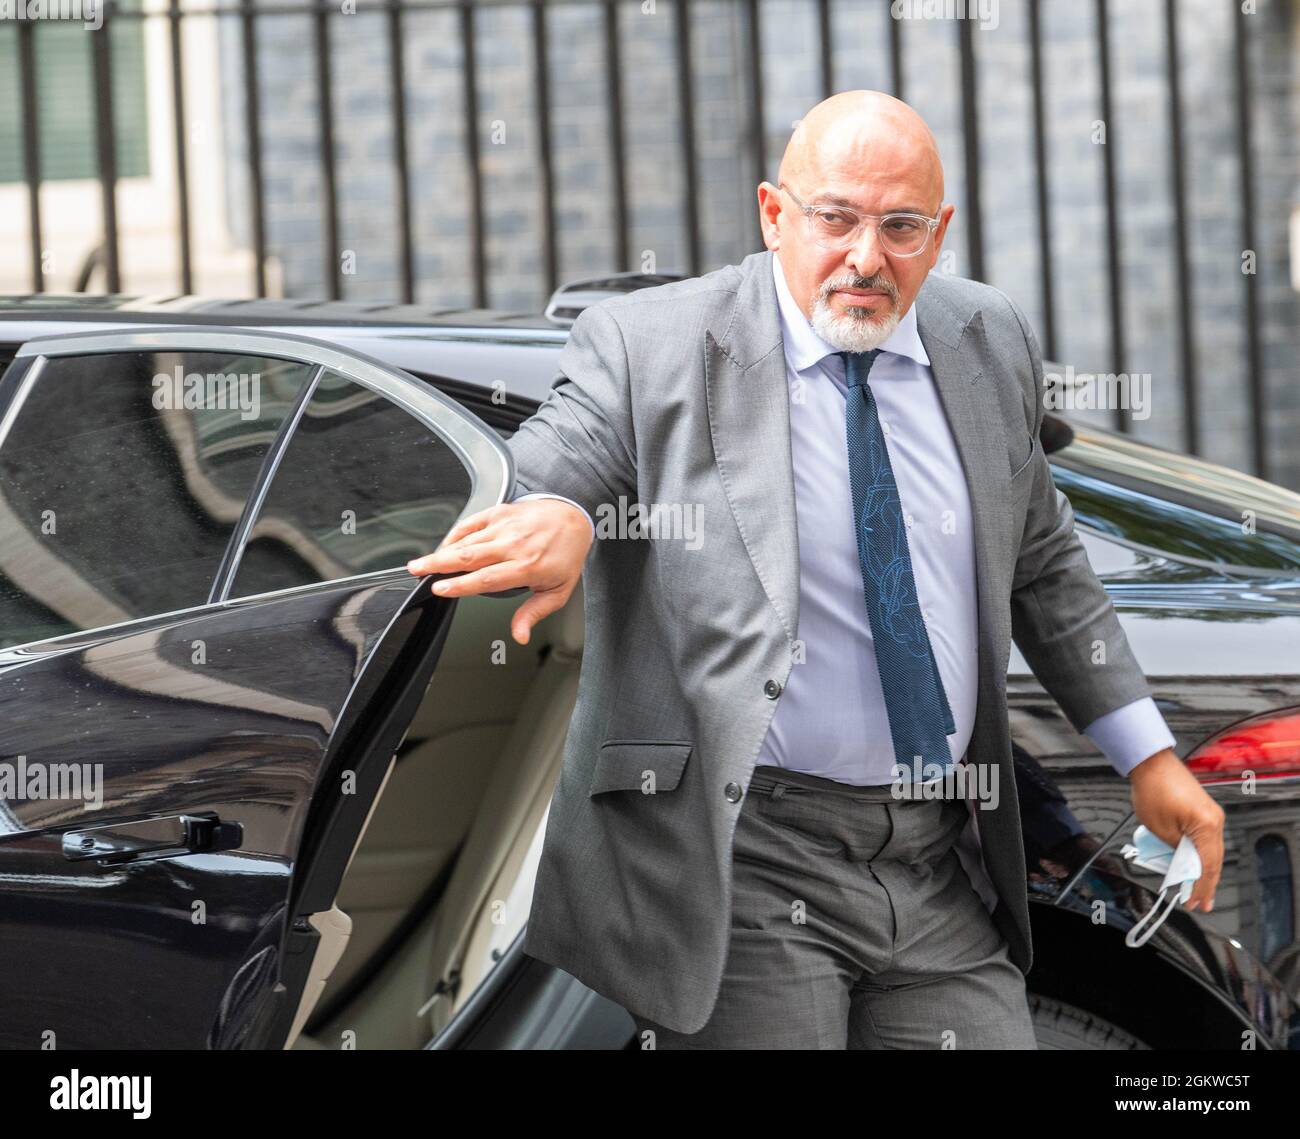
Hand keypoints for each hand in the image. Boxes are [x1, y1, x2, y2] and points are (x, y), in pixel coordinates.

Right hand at [406, 498, 592, 645]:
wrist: (573, 517)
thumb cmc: (565, 554)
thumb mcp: (558, 591)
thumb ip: (534, 613)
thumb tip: (519, 634)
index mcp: (528, 566)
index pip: (487, 577)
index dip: (461, 584)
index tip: (441, 589)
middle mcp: (514, 544)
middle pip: (469, 556)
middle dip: (439, 564)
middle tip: (417, 571)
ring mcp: (505, 527)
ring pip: (466, 540)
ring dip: (441, 552)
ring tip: (421, 563)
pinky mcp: (499, 513)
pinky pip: (471, 523)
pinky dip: (454, 534)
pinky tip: (443, 546)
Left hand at [1128, 747, 1224, 912]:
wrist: (1151, 762)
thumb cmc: (1152, 787)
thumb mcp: (1159, 828)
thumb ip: (1173, 849)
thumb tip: (1181, 863)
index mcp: (1206, 825)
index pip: (1208, 866)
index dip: (1201, 888)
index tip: (1196, 902)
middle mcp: (1214, 820)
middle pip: (1214, 860)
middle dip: (1206, 884)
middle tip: (1200, 903)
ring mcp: (1211, 814)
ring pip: (1211, 851)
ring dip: (1202, 870)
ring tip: (1196, 889)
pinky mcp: (1203, 811)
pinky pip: (1205, 839)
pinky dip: (1199, 854)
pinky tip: (1192, 865)